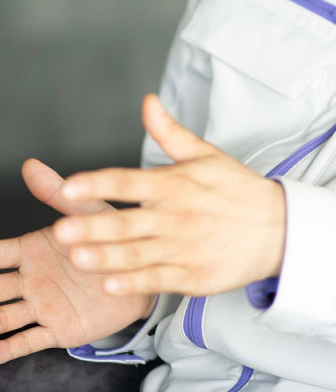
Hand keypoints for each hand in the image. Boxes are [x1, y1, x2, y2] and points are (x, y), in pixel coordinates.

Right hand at [0, 159, 154, 363]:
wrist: (142, 271)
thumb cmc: (111, 236)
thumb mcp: (86, 210)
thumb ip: (56, 192)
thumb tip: (29, 165)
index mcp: (35, 250)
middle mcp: (33, 279)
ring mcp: (43, 305)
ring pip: (3, 316)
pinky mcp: (58, 328)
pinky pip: (26, 342)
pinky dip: (6, 349)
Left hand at [52, 94, 286, 298]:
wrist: (278, 228)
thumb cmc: (238, 190)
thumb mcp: (206, 154)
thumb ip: (169, 132)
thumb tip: (147, 102)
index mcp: (177, 183)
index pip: (129, 182)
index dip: (98, 184)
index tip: (70, 186)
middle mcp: (177, 216)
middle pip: (127, 222)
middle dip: (92, 226)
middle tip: (61, 229)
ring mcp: (184, 248)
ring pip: (136, 254)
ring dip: (105, 257)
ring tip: (76, 257)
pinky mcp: (192, 276)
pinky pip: (157, 280)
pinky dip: (134, 283)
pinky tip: (110, 283)